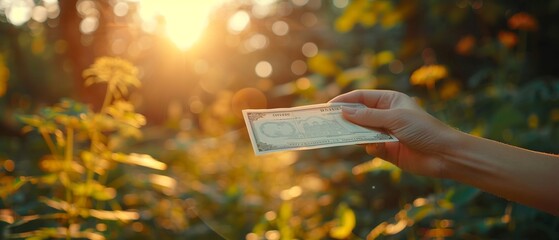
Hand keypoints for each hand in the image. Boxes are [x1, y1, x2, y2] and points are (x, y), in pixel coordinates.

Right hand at [329, 90, 459, 177]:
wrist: (444, 154)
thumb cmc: (423, 129)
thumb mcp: (394, 118)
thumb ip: (367, 117)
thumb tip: (344, 112)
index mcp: (390, 100)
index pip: (362, 98)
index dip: (345, 101)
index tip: (329, 106)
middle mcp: (386, 115)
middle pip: (359, 115)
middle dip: (346, 119)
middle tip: (327, 123)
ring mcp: (386, 133)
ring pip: (362, 132)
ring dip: (355, 134)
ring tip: (341, 135)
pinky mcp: (387, 150)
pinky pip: (371, 147)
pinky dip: (370, 147)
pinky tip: (374, 147)